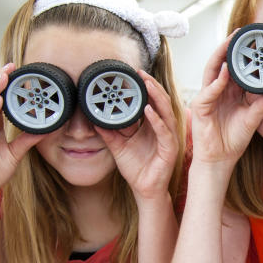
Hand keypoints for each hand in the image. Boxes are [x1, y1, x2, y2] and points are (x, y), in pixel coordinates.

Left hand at [97, 71, 179, 200]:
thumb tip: (93, 119)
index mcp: (151, 126)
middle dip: (152, 86)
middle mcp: (162, 129)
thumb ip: (108, 132)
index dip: (145, 88)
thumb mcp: (117, 146)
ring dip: (157, 97)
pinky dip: (157, 120)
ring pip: (165, 112)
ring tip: (147, 84)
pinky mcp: (169, 149)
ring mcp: (167, 138)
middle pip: (160, 102)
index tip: (134, 74)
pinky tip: (149, 110)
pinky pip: (164, 131)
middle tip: (141, 73)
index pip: (151, 102)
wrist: (143, 189)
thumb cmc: (136, 168)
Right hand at [190, 33, 262, 167]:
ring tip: (229, 43)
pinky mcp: (200, 107)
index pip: (235, 68)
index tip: (254, 42)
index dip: (242, 55)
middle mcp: (218, 90)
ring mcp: (208, 97)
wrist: (219, 159)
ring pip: (212, 70)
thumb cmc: (232, 140)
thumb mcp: (252, 120)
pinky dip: (216, 82)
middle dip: (229, 47)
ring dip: (220, 56)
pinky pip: (208, 92)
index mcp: (230, 92)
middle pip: (222, 63)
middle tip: (241, 33)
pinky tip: (224, 73)